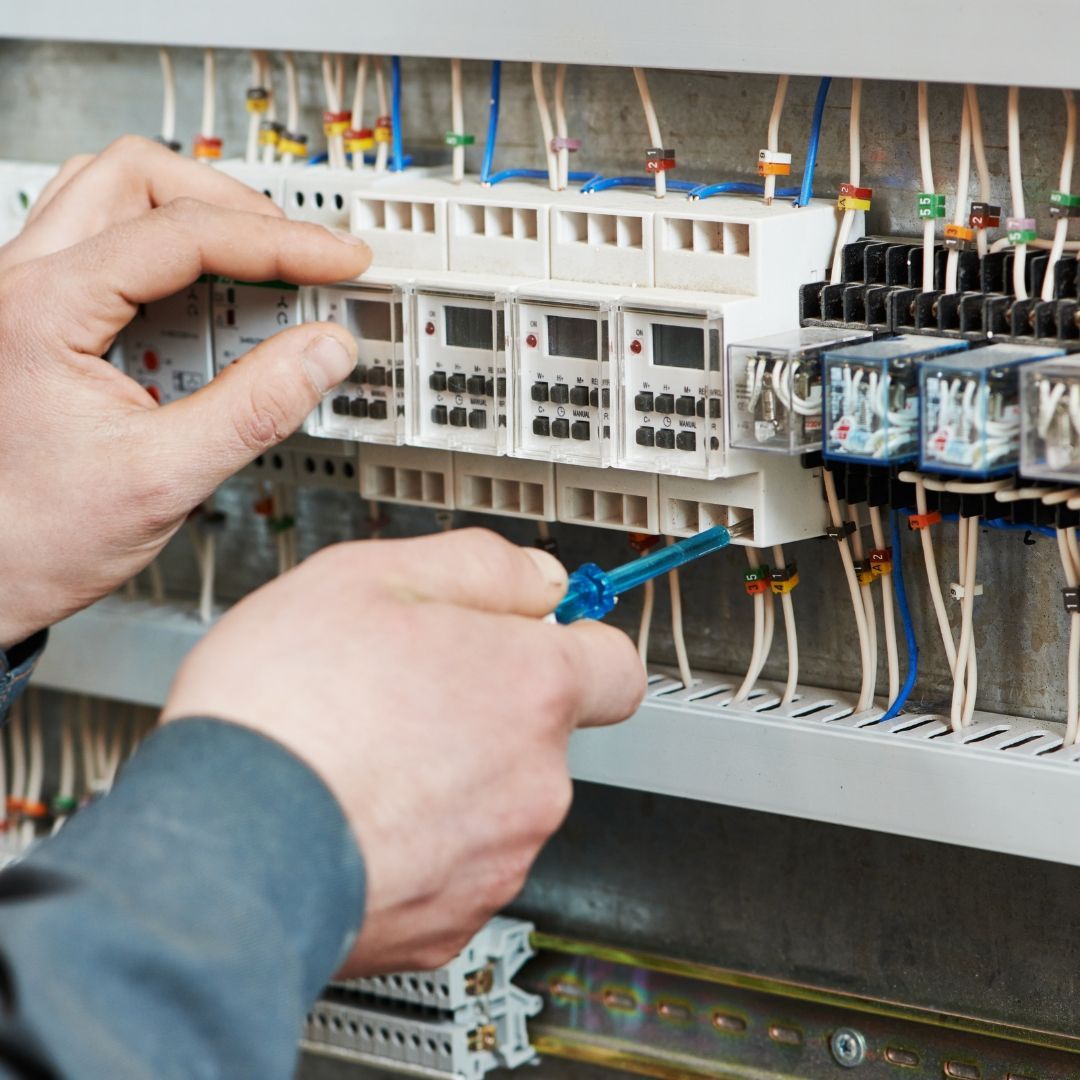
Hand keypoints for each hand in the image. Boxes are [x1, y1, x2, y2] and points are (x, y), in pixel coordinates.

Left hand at [0, 137, 371, 648]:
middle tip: (298, 256)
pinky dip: (172, 261)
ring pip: (114, 197)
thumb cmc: (32, 536)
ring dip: (196, 220)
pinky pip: (108, 249)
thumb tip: (323, 352)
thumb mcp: (162, 478)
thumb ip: (254, 409)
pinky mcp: (40, 320)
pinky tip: (208, 311)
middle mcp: (21, 284)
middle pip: (139, 178)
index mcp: (42, 310)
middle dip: (233, 208)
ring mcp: (25, 297)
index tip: (338, 261)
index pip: (182, 235)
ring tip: (257, 272)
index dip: (279, 242)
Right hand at [160, 529, 646, 973]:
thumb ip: (476, 567)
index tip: (539, 641)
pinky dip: (414, 841)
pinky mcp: (451, 921)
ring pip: (493, 799)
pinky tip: (350, 815)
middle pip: (539, 731)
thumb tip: (537, 580)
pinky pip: (451, 865)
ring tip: (359, 755)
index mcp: (529, 687)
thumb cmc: (283, 713)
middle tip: (400, 691)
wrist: (219, 852)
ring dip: (446, 774)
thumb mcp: (370, 577)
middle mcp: (534, 779)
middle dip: (484, 707)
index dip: (577, 645)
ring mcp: (497, 858)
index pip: (616, 666)